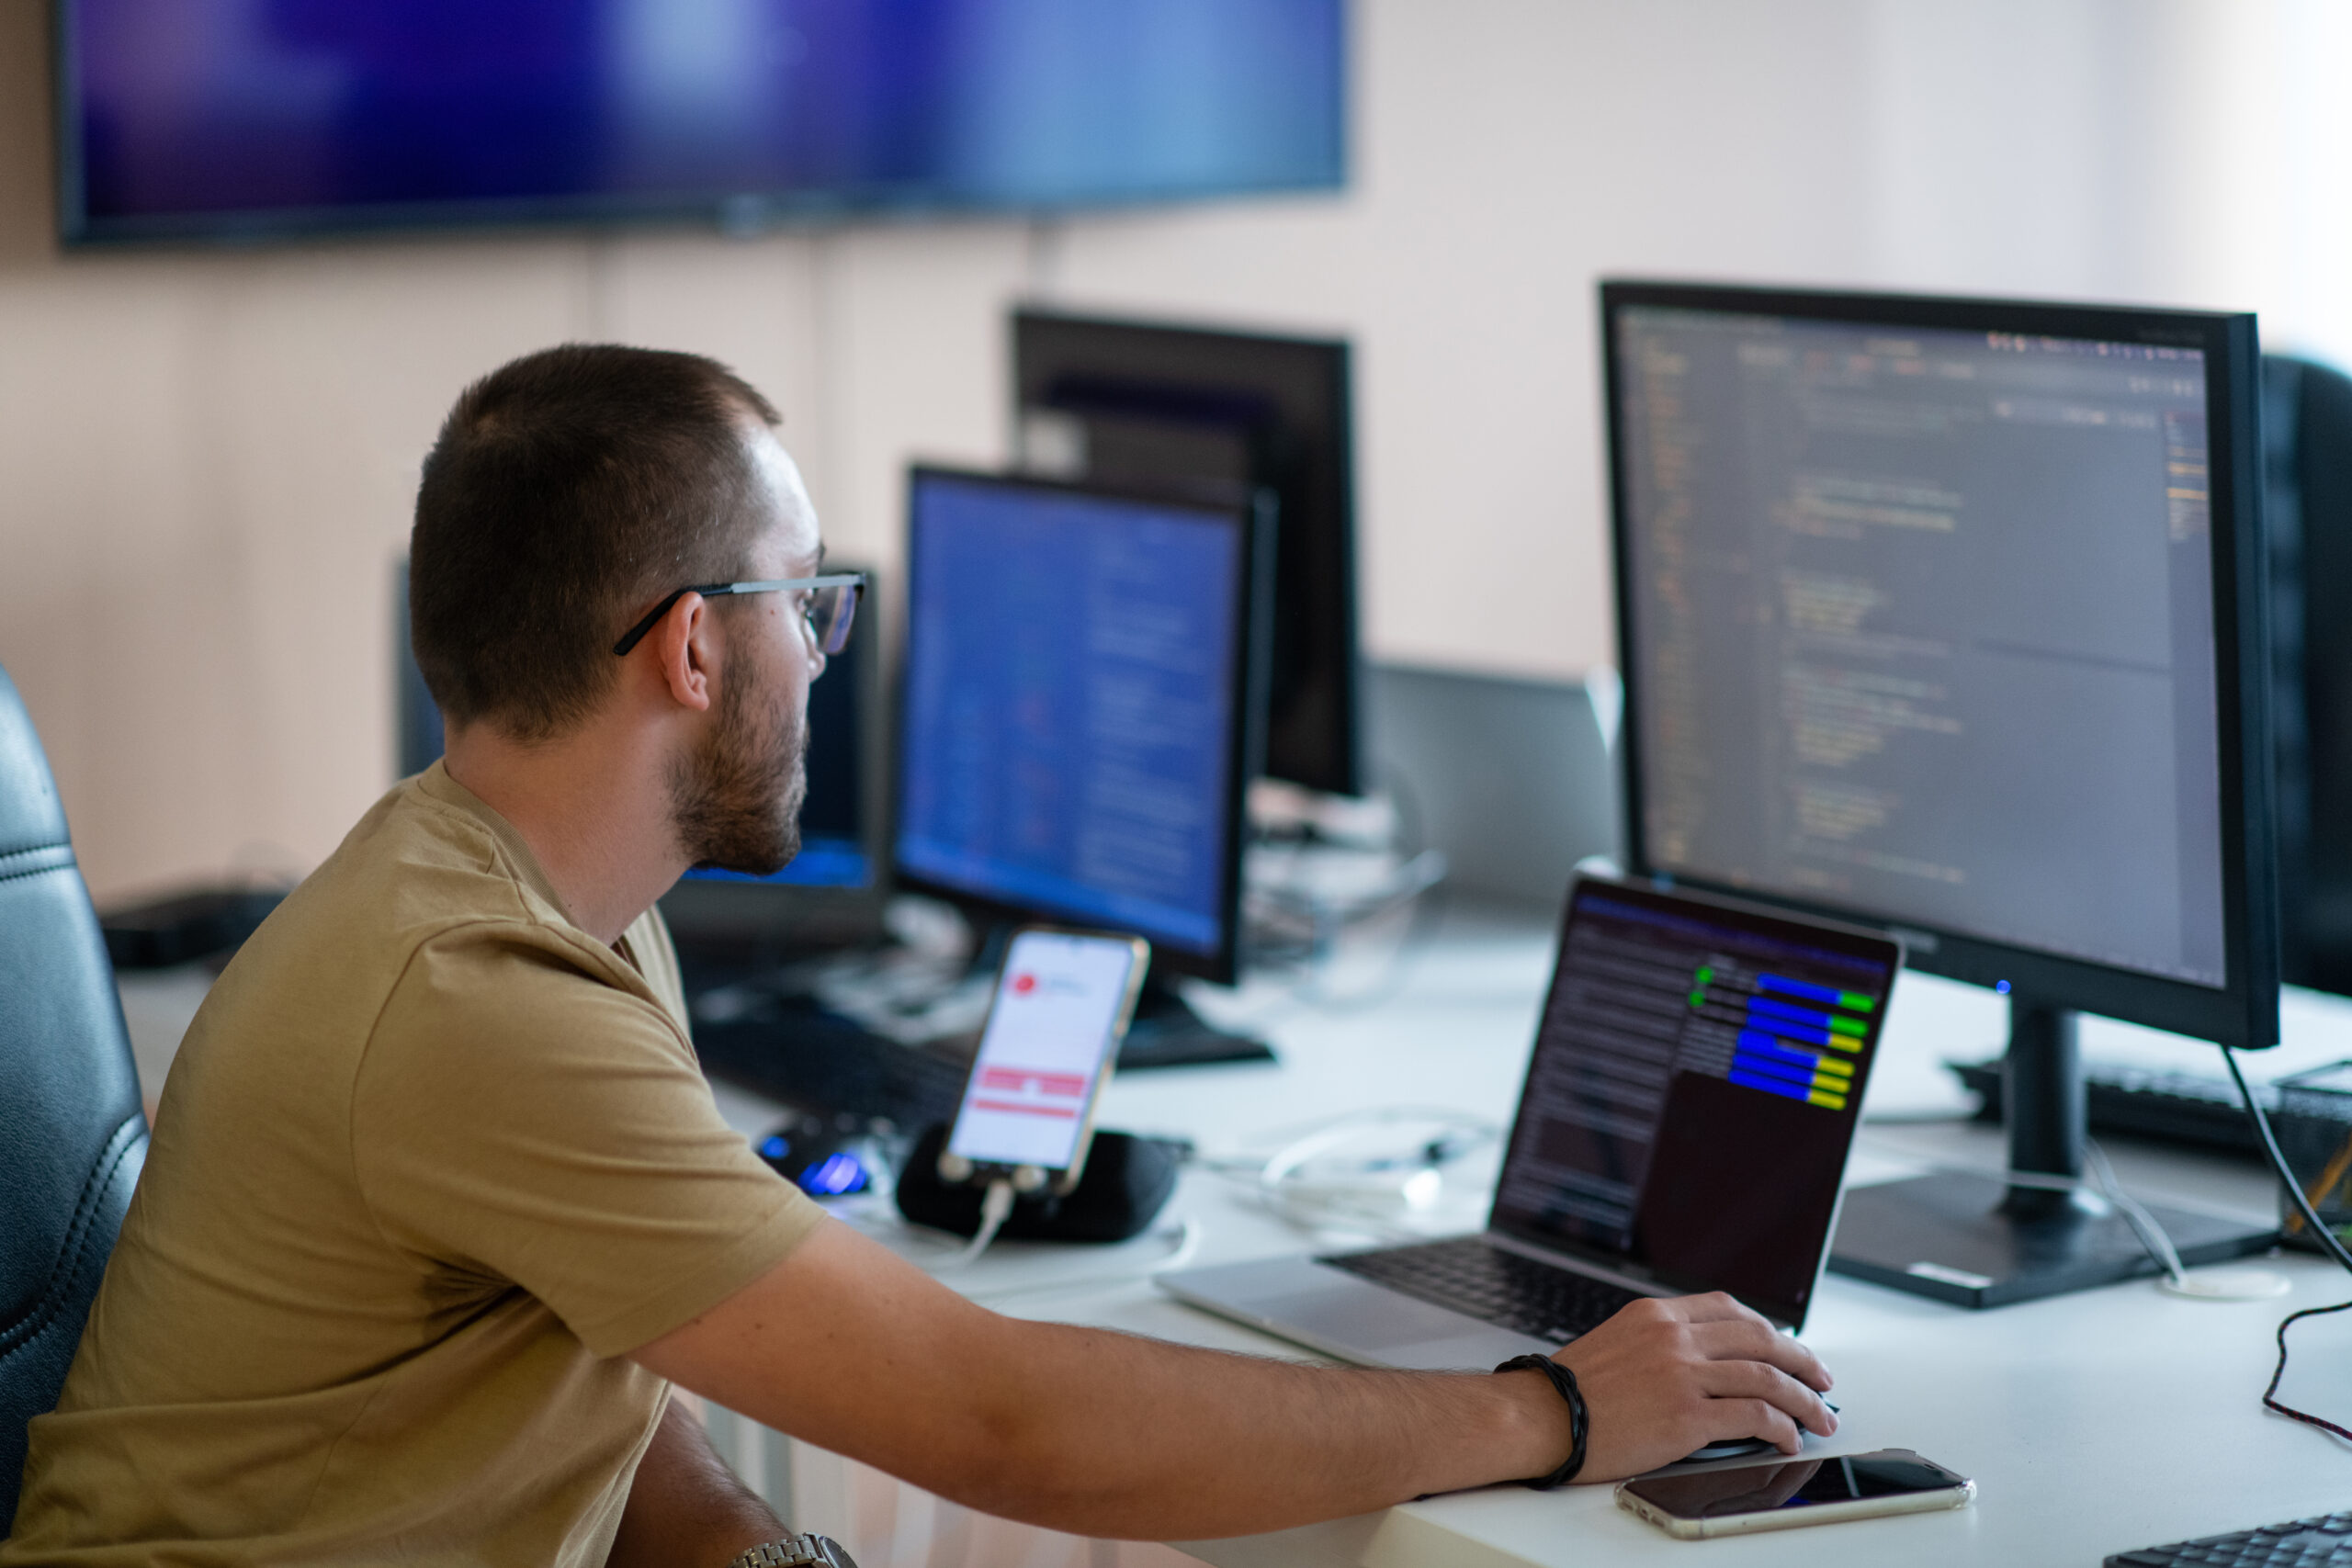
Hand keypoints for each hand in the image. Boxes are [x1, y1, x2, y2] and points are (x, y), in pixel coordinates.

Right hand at [1550, 1292, 1835, 1481]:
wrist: (1538, 1417)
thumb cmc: (1567, 1390)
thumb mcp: (1615, 1343)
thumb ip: (1658, 1343)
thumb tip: (1698, 1362)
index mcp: (1656, 1314)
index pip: (1729, 1308)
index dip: (1769, 1328)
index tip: (1786, 1346)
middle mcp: (1674, 1336)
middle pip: (1760, 1337)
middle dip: (1801, 1360)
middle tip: (1822, 1379)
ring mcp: (1683, 1373)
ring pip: (1767, 1377)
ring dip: (1805, 1400)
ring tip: (1821, 1417)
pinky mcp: (1688, 1415)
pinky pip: (1754, 1416)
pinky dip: (1782, 1427)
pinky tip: (1789, 1438)